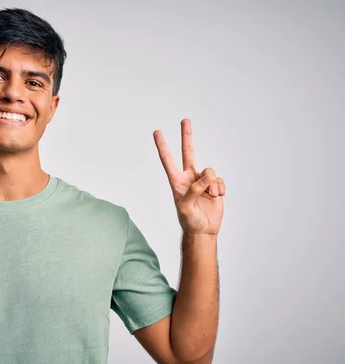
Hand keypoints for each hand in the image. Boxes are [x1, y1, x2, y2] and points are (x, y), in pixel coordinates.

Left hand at [153, 119, 224, 235]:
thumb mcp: (184, 207)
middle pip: (188, 152)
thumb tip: (204, 178)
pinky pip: (220, 180)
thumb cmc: (189, 220)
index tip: (157, 132)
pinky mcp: (215, 185)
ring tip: (210, 197)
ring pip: (210, 170)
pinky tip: (217, 198)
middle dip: (187, 136)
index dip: (162, 146)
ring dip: (212, 185)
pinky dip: (220, 189)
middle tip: (184, 120)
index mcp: (176, 181)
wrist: (203, 230)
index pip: (168, 160)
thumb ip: (192, 190)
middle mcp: (189, 177)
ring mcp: (202, 180)